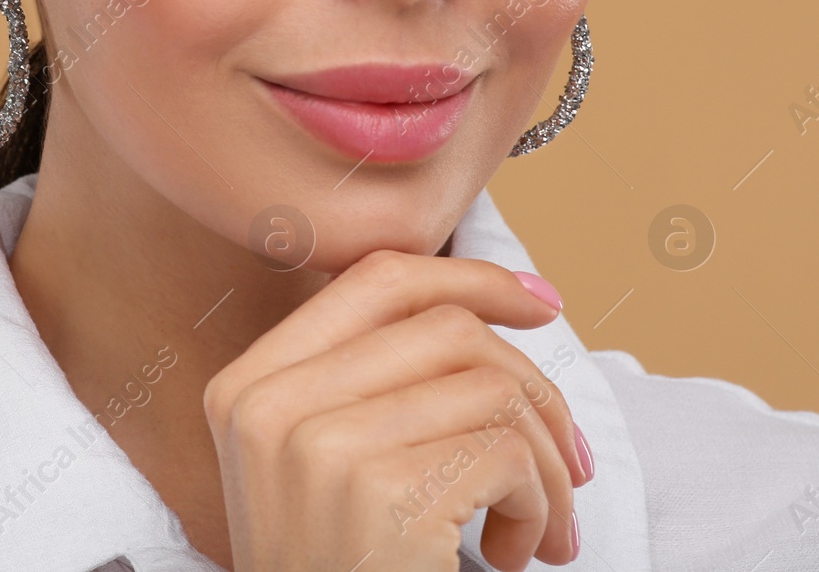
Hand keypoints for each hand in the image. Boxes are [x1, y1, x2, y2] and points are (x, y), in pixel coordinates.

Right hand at [203, 250, 589, 570]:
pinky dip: (539, 504)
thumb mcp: (324, 466)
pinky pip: (507, 452)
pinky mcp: (381, 492)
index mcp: (248, 386)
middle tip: (570, 461)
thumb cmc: (344, 571)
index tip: (540, 305)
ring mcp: (319, 445)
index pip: (372, 279)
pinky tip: (512, 553)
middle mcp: (270, 404)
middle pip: (447, 327)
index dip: (469, 276)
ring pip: (491, 387)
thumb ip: (375, 382)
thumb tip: (514, 299)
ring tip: (542, 526)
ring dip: (548, 462)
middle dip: (535, 389)